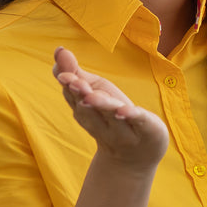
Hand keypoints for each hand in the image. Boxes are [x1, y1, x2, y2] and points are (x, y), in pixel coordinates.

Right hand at [53, 47, 169, 170]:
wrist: (137, 156)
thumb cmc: (113, 117)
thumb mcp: (95, 91)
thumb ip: (76, 73)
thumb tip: (59, 50)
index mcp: (87, 112)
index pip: (75, 98)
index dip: (69, 86)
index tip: (62, 74)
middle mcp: (102, 123)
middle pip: (89, 109)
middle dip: (80, 95)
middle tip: (72, 82)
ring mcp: (124, 129)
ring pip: (111, 116)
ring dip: (101, 105)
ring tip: (91, 96)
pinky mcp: (147, 130)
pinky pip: (139, 122)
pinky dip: (131, 116)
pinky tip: (124, 111)